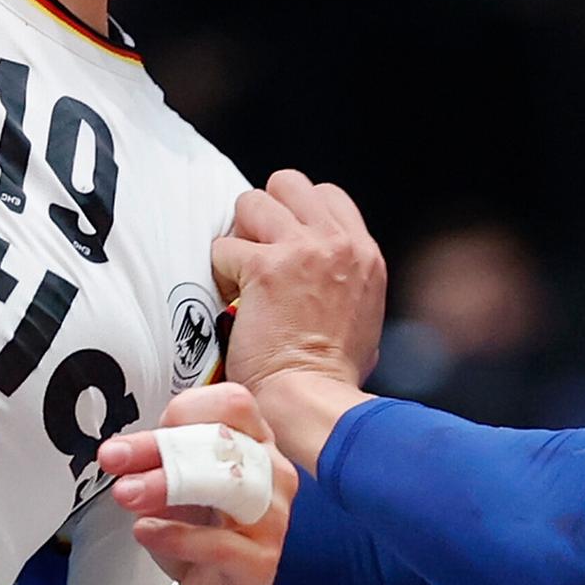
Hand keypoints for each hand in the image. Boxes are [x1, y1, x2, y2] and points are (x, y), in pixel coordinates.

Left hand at [98, 383, 294, 584]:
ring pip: (222, 485)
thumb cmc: (203, 534)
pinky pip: (218, 542)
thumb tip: (119, 453)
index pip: (232, 403)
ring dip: (166, 485)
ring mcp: (272, 516)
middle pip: (220, 441)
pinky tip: (145, 531)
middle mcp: (272, 472)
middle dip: (161, 446)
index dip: (186, 409)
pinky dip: (175, 535)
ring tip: (127, 493)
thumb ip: (152, 465)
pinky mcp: (261, 561)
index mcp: (255, 441)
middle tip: (116, 457)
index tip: (146, 428)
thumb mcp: (171, 490)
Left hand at [211, 172, 385, 447]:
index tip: (285, 242)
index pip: (327, 194)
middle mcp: (337, 244)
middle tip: (258, 249)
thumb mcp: (362, 313)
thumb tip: (323, 269)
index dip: (298, 213)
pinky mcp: (264, 268)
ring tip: (242, 273)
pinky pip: (224, 247)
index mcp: (364, 253)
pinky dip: (221, 271)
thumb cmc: (332, 373)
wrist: (313, 401)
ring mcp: (302, 251)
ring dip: (240, 236)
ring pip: (251, 202)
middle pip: (288, 182)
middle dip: (266, 211)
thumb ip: (345, 277)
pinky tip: (232, 299)